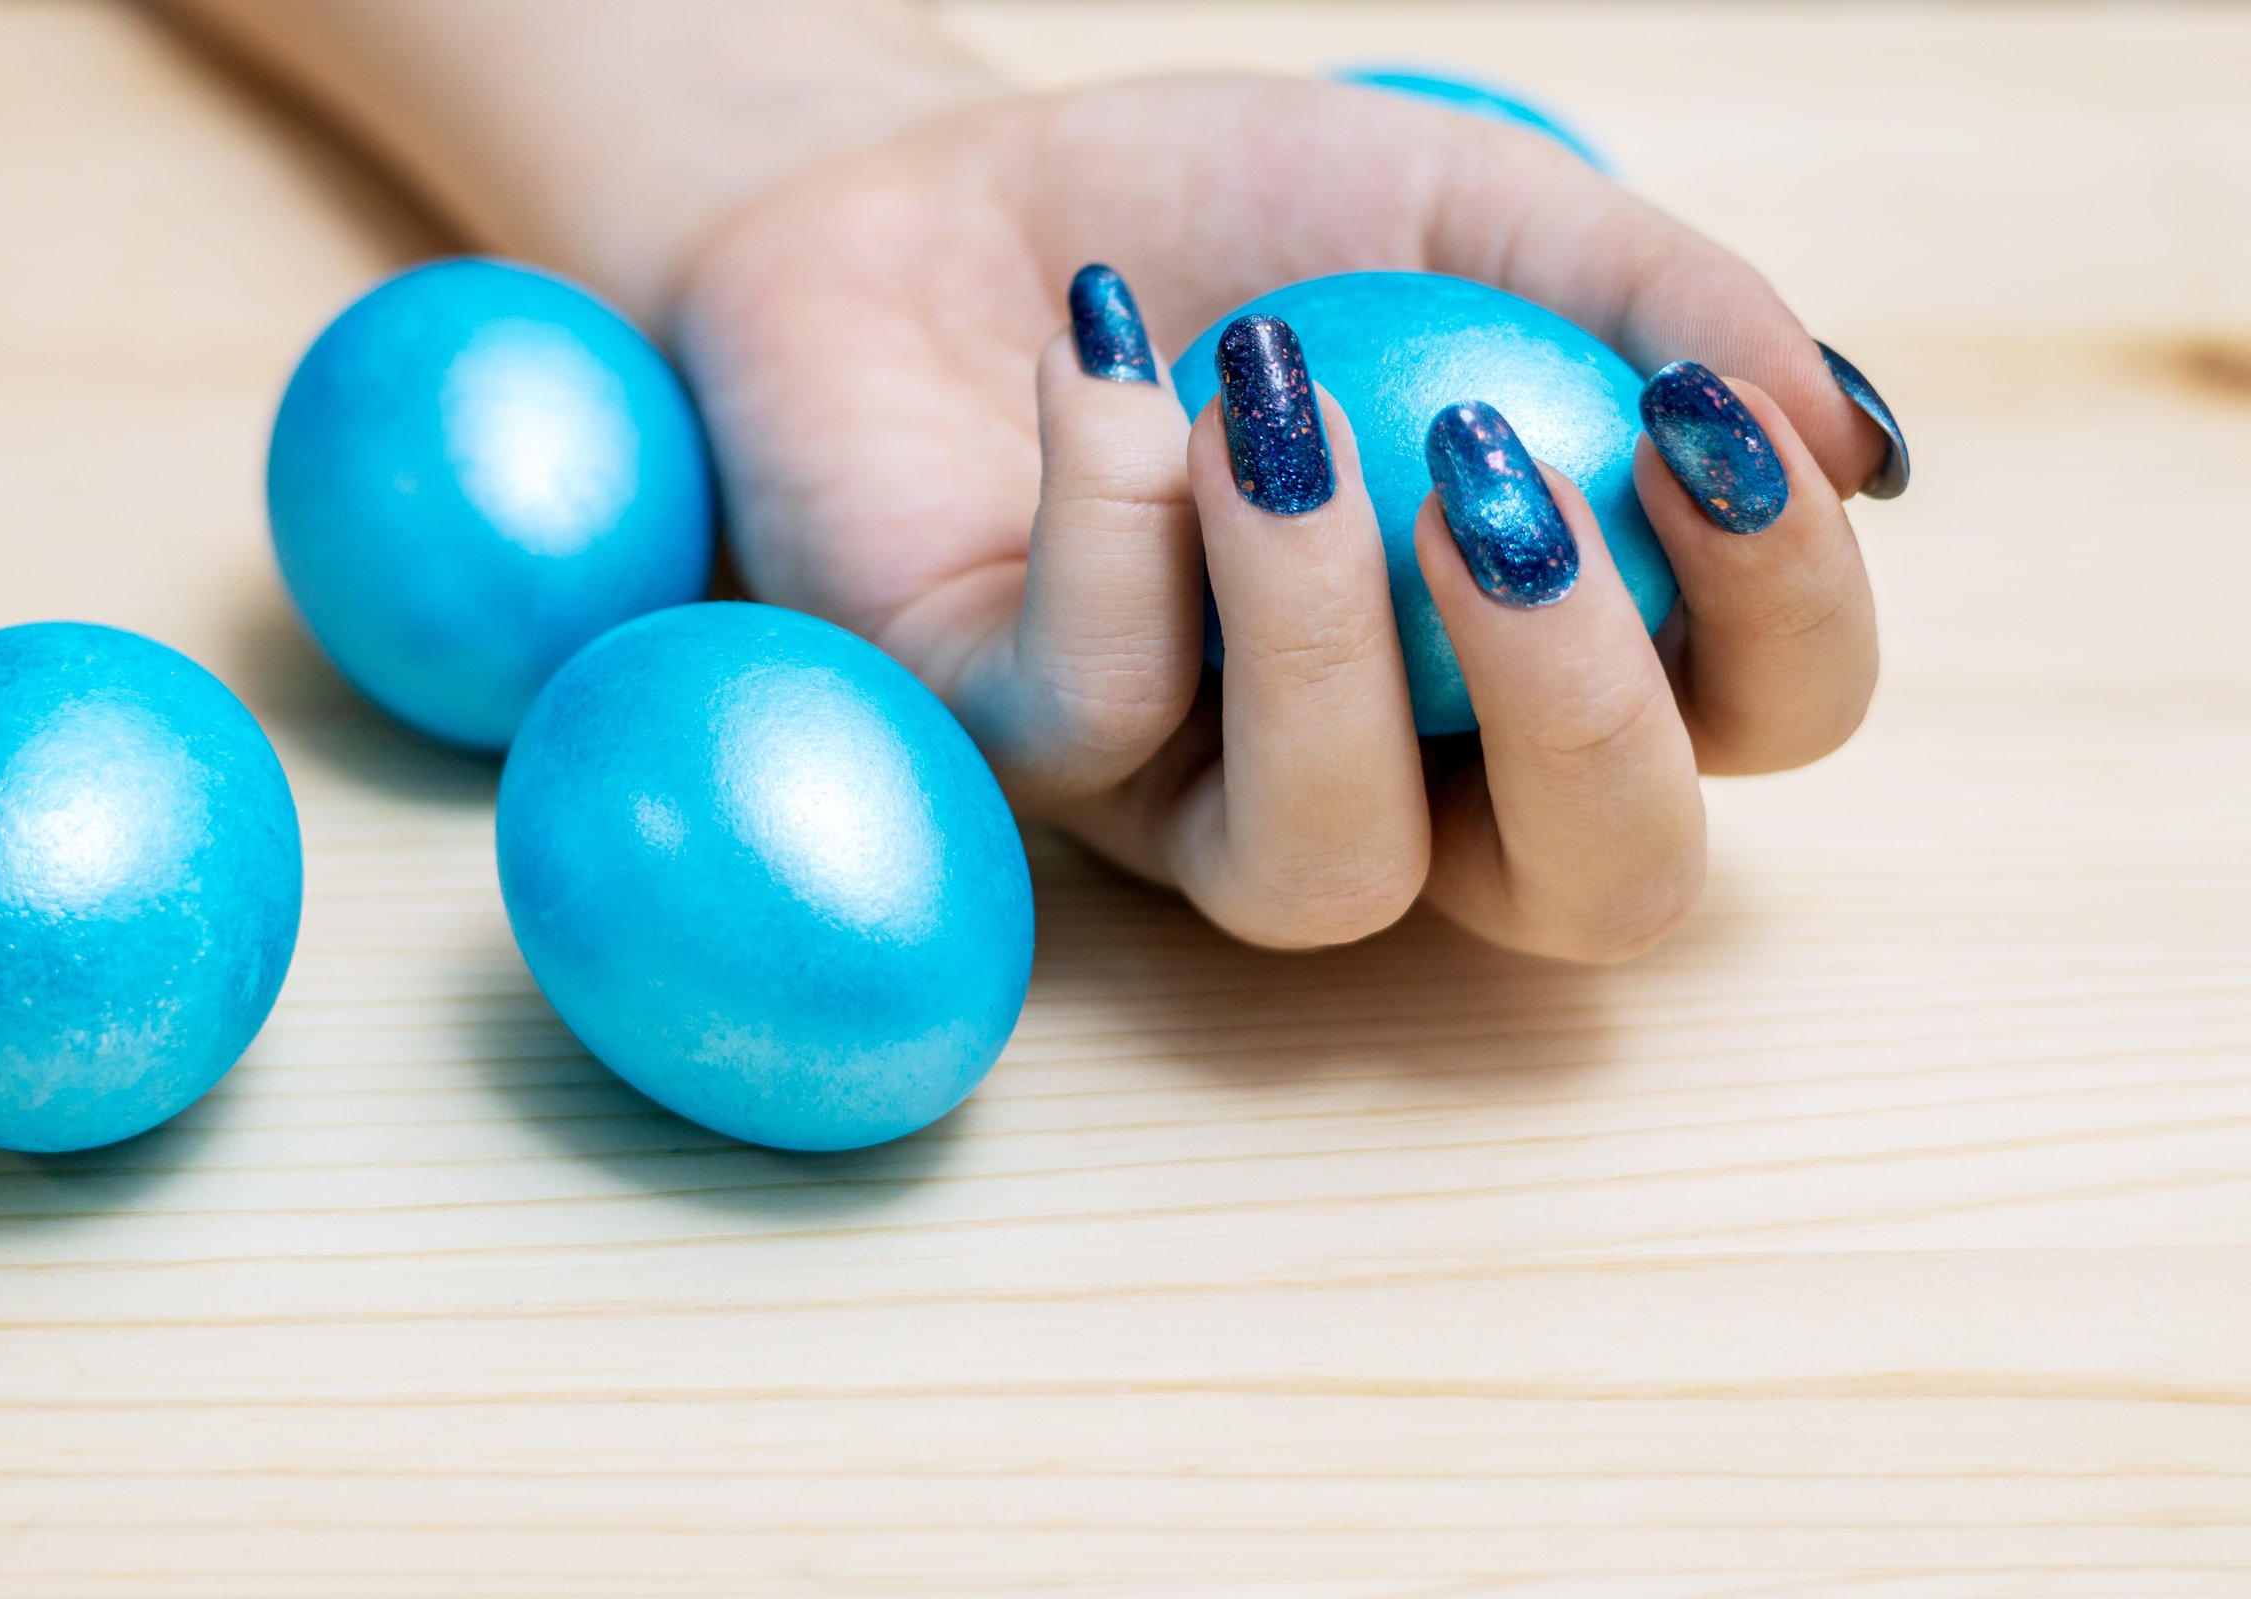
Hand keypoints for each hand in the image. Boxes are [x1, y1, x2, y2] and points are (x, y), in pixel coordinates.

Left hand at [673, 75, 1891, 957]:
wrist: (949, 204)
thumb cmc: (1228, 223)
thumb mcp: (1467, 203)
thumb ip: (1663, 304)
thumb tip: (1862, 445)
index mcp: (1545, 647)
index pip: (1752, 729)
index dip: (1783, 617)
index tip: (1705, 428)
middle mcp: (1402, 766)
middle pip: (1591, 891)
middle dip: (1589, 708)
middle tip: (1498, 487)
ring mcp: (1200, 796)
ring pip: (1327, 875)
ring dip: (1326, 628)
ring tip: (1275, 403)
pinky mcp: (1017, 768)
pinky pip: (1096, 713)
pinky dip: (1115, 503)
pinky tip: (1095, 351)